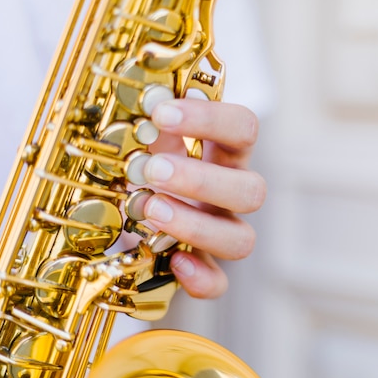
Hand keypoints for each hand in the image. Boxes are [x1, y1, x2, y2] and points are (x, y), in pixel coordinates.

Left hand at [141, 98, 265, 298]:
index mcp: (223, 154)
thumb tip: (136, 93)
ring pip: (242, 240)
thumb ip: (145, 121)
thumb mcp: (143, 138)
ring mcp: (221, 233)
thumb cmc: (140, 166)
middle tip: (152, 169)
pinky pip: (220, 284)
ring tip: (148, 209)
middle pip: (253, 191)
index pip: (244, 128)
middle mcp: (231, 194)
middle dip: (202, 181)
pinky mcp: (204, 269)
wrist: (124, 212)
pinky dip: (201, 278)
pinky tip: (174, 262)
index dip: (211, 120)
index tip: (161, 113)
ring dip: (197, 226)